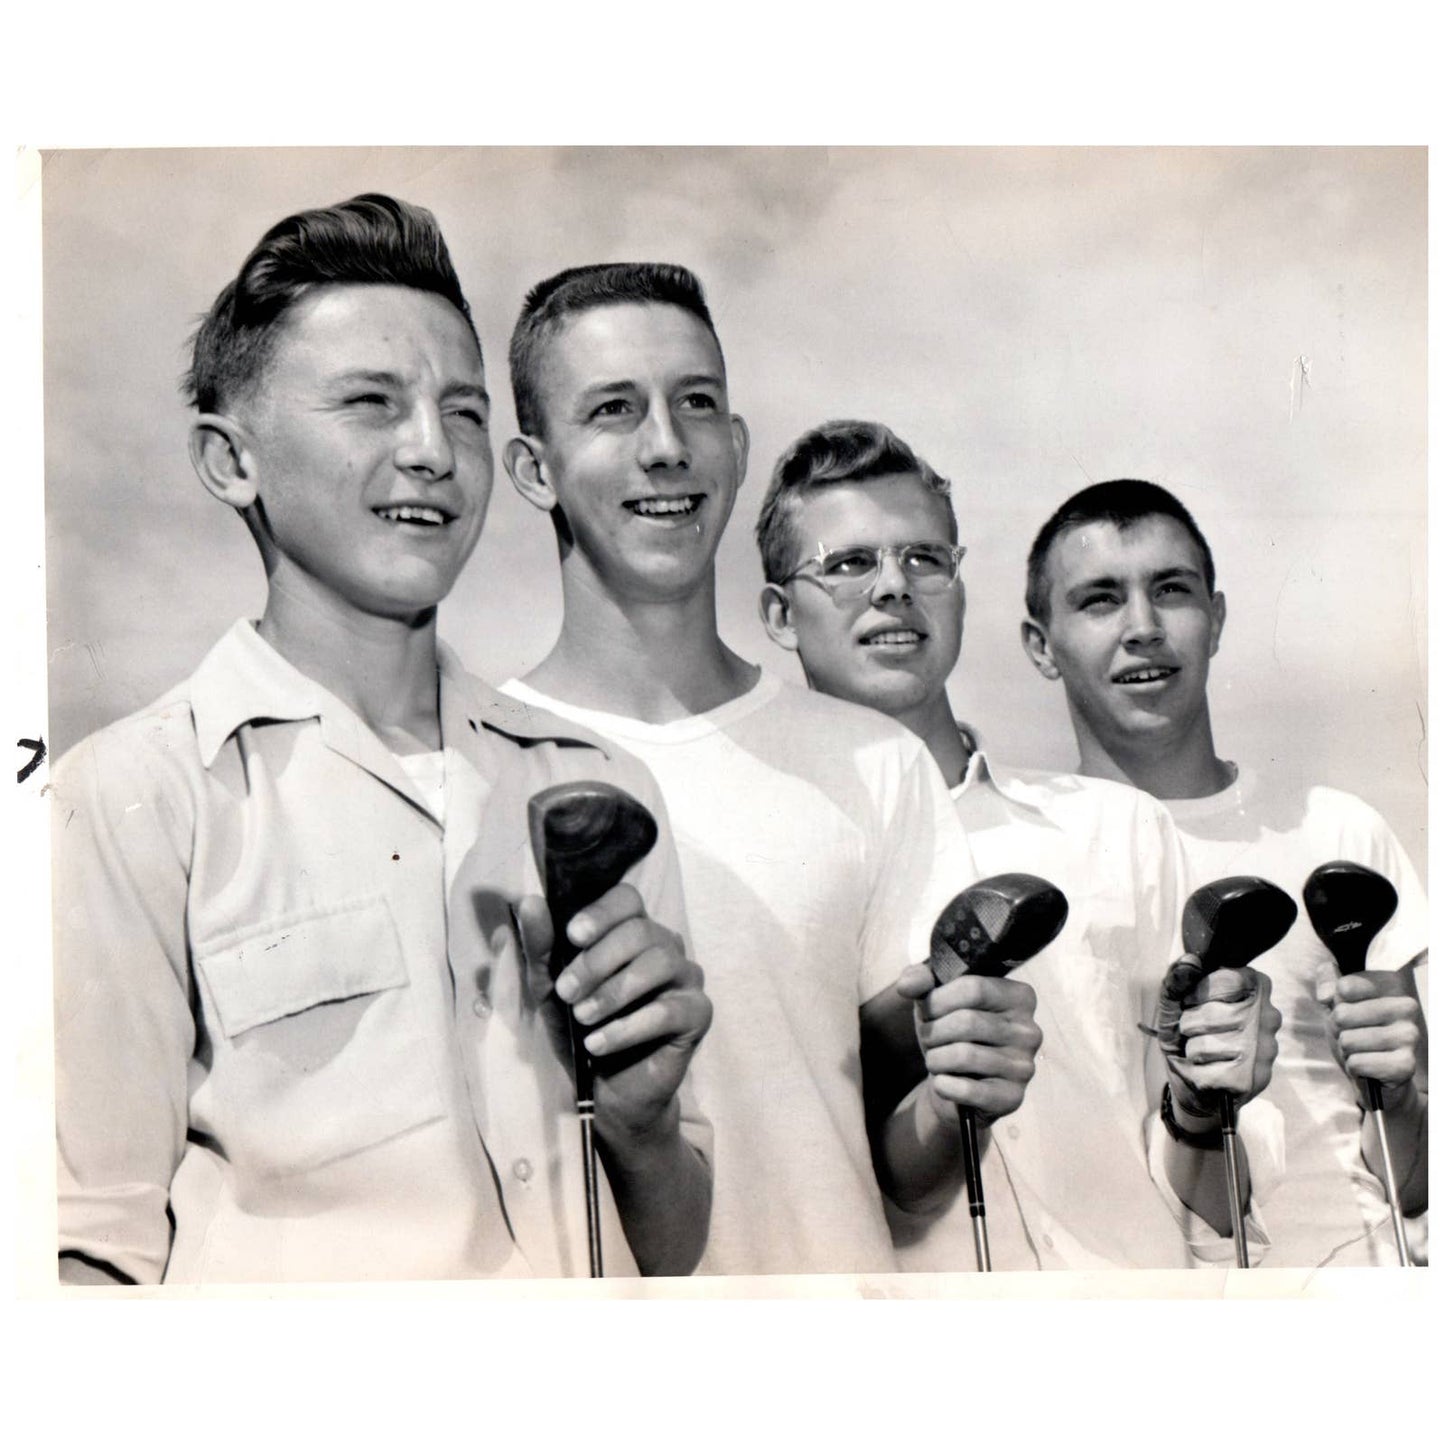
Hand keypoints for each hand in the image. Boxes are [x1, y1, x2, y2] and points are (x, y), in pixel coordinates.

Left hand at [515, 884, 711, 1138]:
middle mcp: (665, 946)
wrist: (604, 1091)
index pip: (627, 899)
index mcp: (632, 930)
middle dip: (597, 961)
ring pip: (659, 964)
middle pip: (640, 931)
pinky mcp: (698, 1014)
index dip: (602, 912)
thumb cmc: (580, 1030)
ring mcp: (687, 978)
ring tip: (583, 1018)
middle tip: (567, 992)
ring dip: (613, 992)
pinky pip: (669, 1010)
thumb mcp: (551, 989)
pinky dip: (628, 1028)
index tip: (573, 936)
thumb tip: (530, 902)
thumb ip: (542, 948)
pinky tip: (598, 1045)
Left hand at [896, 963, 1040, 1127]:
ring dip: (936, 1059)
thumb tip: (907, 984)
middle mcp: (1029, 1031)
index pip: (973, 987)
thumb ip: (920, 981)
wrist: (955, 1084)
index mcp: (1019, 997)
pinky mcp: (1013, 1098)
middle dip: (934, 1031)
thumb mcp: (934, 1000)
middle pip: (968, 1021)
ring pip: (965, 1055)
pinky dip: (944, 1085)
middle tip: (929, 1039)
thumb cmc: (949, 1033)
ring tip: (936, 1060)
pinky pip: (969, 1090)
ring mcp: (1025, 1066)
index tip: (927, 1010)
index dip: (938, 1000)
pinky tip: (942, 1083)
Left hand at [1154, 955, 1278, 1113]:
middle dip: (1189, 1024)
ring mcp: (1264, 1051)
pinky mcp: (1252, 1080)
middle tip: (1195, 1033)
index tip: (1194, 1002)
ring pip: (1206, 1045)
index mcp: (1255, 988)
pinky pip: (1207, 1073)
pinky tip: (1207, 1073)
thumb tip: (1189, 960)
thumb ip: (1178, 979)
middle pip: (1211, 1014)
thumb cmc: (1187, 1036)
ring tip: (1201, 1054)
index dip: (1198, 992)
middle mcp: (1269, 1017)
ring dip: (1191, 1050)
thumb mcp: (1175, 1003)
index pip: (1225, 978)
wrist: (1197, 1086)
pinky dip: (1195, 1073)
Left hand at [1322, 970, 1421, 1108]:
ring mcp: (1409, 1036)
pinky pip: (1357, 1063)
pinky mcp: (1406, 1064)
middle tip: (1355, 1037)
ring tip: (1362, 1052)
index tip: (1350, 1013)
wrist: (1376, 1075)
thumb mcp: (1336, 1002)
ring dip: (1347, 1051)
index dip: (1336, 1004)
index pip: (1344, 987)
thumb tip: (1324, 995)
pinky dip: (1354, 1067)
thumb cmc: (1355, 1033)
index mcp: (1391, 987)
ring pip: (1348, 1040)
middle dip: (1339, 1030)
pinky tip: (1369, 1068)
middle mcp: (1407, 1008)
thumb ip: (1327, 980)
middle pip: (1343, 1014)